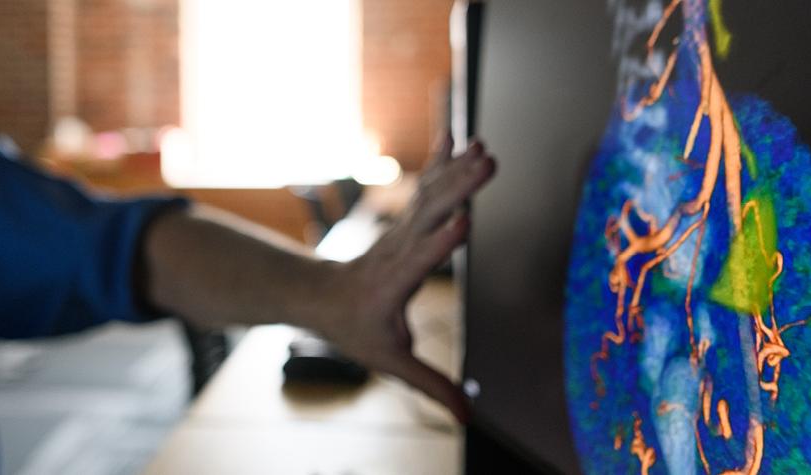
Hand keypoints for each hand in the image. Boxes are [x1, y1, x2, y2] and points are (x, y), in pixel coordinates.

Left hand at [315, 138, 494, 423]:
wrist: (323, 298)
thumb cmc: (358, 330)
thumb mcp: (391, 363)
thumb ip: (432, 385)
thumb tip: (469, 419)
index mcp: (393, 285)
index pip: (419, 262)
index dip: (441, 243)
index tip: (465, 223)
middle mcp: (397, 251)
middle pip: (429, 216)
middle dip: (458, 189)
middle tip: (487, 164)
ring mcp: (401, 230)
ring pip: (429, 195)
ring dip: (457, 169)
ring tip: (484, 149)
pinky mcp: (407, 219)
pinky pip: (426, 183)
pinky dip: (440, 156)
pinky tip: (455, 130)